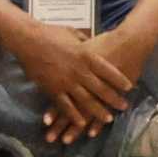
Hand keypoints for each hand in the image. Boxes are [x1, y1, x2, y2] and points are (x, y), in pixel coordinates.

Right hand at [19, 4, 138, 143]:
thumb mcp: (73, 33)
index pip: (107, 70)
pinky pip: (66, 105)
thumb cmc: (51, 33)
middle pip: (100, 88)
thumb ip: (84, 40)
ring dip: (98, 111)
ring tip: (108, 118)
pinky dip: (74, 115)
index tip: (129, 87)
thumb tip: (92, 41)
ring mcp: (66, 81)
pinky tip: (82, 123)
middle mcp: (79, 70)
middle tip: (124, 106)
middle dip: (113, 98)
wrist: (28, 39)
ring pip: (85, 100)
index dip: (118, 79)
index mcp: (85, 55)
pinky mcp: (52, 89)